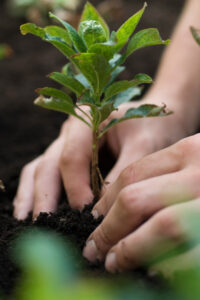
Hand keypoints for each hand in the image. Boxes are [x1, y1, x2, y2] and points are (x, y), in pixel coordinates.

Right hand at [13, 96, 187, 219]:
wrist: (152, 119)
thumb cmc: (150, 127)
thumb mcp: (144, 145)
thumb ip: (123, 173)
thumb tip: (102, 212)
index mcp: (86, 119)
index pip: (72, 156)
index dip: (75, 186)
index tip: (85, 212)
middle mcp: (70, 132)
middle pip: (50, 164)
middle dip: (45, 195)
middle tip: (43, 223)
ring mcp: (65, 144)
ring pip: (41, 168)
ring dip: (33, 195)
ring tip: (26, 220)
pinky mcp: (68, 158)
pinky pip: (45, 173)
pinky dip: (36, 191)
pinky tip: (30, 210)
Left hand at [83, 134, 199, 274]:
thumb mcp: (196, 162)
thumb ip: (166, 177)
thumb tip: (119, 207)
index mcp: (191, 150)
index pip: (132, 175)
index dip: (105, 202)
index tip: (93, 220)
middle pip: (137, 200)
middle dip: (108, 229)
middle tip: (94, 248)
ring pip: (164, 226)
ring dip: (132, 249)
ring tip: (114, 262)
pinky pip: (193, 253)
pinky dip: (171, 265)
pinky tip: (154, 271)